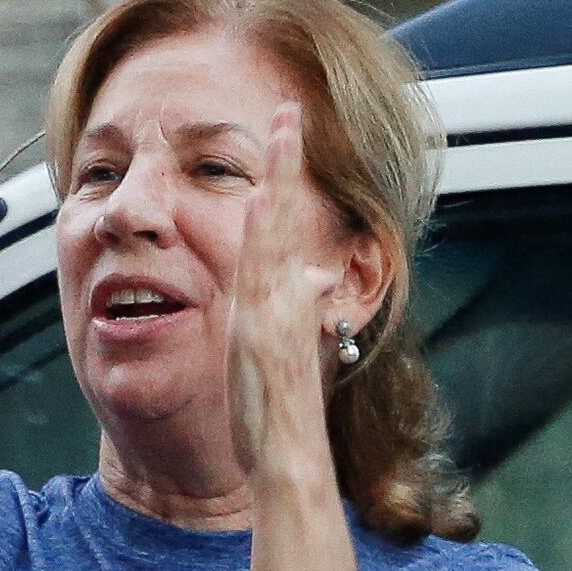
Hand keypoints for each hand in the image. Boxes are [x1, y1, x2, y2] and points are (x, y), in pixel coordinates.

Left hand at [221, 107, 337, 486]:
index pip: (280, 231)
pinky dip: (264, 238)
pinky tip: (257, 203)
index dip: (281, 184)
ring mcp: (277, 313)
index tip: (283, 136)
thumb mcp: (283, 352)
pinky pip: (265, 274)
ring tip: (280, 134)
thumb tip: (313, 278)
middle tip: (289, 111)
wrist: (290, 459)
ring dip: (278, 184)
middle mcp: (284, 300)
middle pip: (282, 218)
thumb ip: (295, 312)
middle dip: (287, 163)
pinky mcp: (267, 333)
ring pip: (275, 236)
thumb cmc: (278, 416)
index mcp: (282, 303)